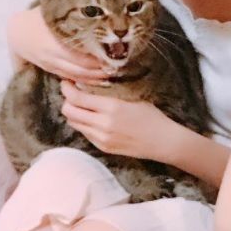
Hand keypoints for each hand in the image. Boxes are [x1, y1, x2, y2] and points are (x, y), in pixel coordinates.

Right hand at [8, 7, 107, 83]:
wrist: (17, 31)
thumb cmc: (39, 17)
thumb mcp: (53, 12)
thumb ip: (71, 12)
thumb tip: (96, 5)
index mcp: (54, 39)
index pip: (82, 54)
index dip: (100, 57)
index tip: (116, 54)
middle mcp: (53, 55)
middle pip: (83, 67)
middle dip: (102, 69)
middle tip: (120, 66)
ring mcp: (52, 64)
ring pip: (78, 75)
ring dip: (96, 77)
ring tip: (113, 73)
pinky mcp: (52, 70)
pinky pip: (71, 78)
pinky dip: (86, 80)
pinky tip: (99, 79)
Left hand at [60, 81, 176, 159]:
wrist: (163, 142)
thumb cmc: (152, 117)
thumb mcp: (133, 99)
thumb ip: (110, 95)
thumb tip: (88, 87)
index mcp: (111, 107)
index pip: (76, 98)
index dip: (67, 88)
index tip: (67, 82)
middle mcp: (103, 124)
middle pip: (69, 112)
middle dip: (67, 101)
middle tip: (73, 94)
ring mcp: (102, 138)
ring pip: (74, 123)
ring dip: (75, 114)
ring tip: (83, 106)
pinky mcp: (103, 147)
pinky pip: (85, 133)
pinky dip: (85, 124)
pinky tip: (95, 119)